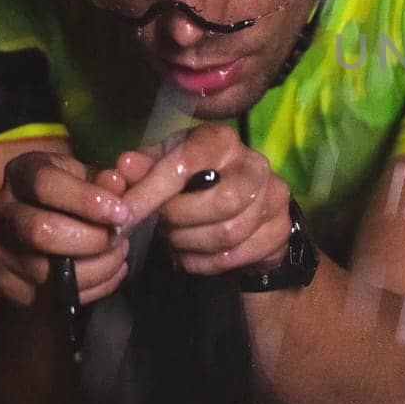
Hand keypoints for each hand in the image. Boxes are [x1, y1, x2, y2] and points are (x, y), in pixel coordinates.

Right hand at [0, 150, 133, 306]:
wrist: (54, 231)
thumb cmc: (80, 196)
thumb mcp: (100, 177)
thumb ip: (117, 177)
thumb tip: (116, 182)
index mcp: (22, 172)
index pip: (45, 184)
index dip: (86, 200)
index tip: (122, 213)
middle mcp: (1, 209)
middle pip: (42, 231)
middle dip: (93, 240)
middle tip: (121, 238)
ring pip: (48, 271)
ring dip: (98, 267)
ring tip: (118, 254)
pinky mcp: (6, 283)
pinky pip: (52, 295)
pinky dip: (94, 288)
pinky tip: (110, 272)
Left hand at [115, 123, 290, 276]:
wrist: (243, 206)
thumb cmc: (194, 181)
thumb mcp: (163, 166)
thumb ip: (141, 169)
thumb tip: (123, 167)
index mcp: (221, 141)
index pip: (185, 165)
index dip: (151, 193)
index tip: (123, 217)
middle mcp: (254, 164)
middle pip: (221, 203)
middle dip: (181, 222)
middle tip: (162, 226)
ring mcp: (274, 197)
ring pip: (228, 234)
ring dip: (190, 243)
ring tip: (176, 237)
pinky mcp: (280, 230)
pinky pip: (235, 257)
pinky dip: (203, 262)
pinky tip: (193, 252)